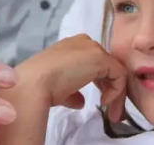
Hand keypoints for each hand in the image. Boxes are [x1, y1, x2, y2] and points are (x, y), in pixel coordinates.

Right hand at [4, 34, 127, 122]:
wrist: (35, 83)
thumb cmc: (42, 86)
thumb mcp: (60, 89)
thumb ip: (73, 92)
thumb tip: (80, 102)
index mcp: (72, 46)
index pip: (95, 62)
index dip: (100, 82)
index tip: (100, 99)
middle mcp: (84, 42)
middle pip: (106, 65)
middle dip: (109, 87)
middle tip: (109, 107)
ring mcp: (93, 48)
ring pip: (114, 70)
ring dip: (115, 92)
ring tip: (111, 111)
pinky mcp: (100, 58)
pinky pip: (118, 74)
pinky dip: (116, 91)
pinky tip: (104, 101)